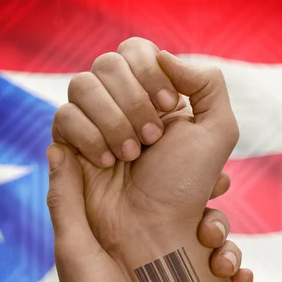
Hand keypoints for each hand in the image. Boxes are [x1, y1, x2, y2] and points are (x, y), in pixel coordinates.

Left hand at [29, 144, 251, 281]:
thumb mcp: (74, 249)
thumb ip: (66, 200)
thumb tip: (56, 145)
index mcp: (118, 225)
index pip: (146, 181)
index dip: (167, 161)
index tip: (186, 144)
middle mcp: (149, 240)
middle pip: (189, 203)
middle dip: (209, 198)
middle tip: (223, 187)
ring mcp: (173, 264)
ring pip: (212, 234)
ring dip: (226, 241)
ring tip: (222, 259)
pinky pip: (224, 270)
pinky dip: (236, 273)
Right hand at [53, 38, 237, 265]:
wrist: (154, 231)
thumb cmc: (186, 186)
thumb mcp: (218, 132)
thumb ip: (207, 82)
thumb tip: (161, 56)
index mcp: (154, 94)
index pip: (136, 50)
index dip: (148, 72)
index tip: (168, 106)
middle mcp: (121, 103)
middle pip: (107, 64)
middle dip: (132, 102)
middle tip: (151, 139)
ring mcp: (93, 120)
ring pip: (81, 85)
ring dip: (111, 121)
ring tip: (130, 155)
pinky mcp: (69, 142)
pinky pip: (63, 116)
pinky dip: (88, 138)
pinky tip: (106, 161)